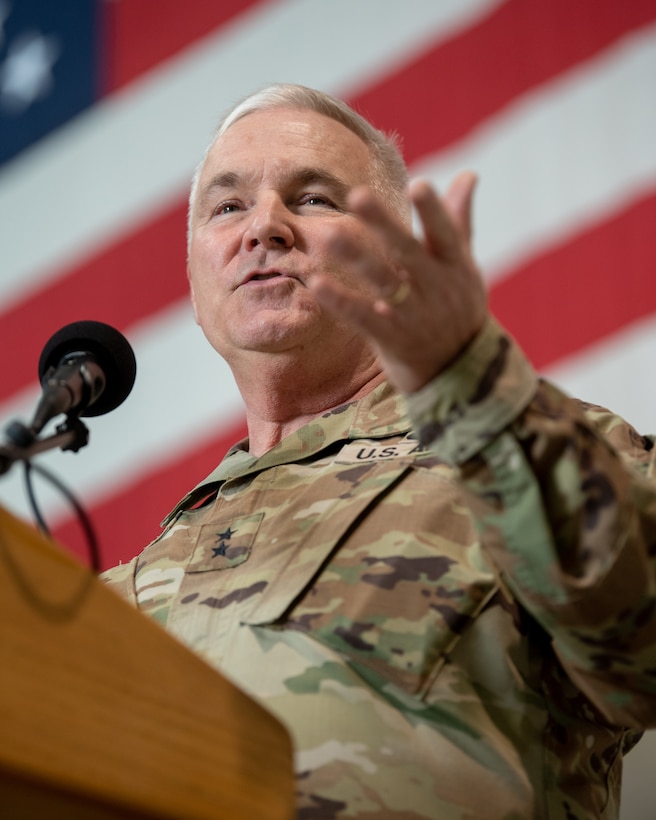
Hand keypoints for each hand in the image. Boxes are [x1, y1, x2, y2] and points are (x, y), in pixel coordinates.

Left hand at [309, 172, 487, 393]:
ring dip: (355, 258)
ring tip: (328, 235)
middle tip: (358, 194)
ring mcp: (412, 314)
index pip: (446, 234)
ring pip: (382, 282)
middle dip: (384, 224)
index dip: (434, 212)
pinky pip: (362, 316)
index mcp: (455, 266)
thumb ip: (458, 221)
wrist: (458, 373)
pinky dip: (339, 300)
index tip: (419, 184)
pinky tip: (315, 282)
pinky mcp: (391, 337)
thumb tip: (467, 174)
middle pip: (408, 252)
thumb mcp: (464, 268)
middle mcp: (435, 288)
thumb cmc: (457, 309)